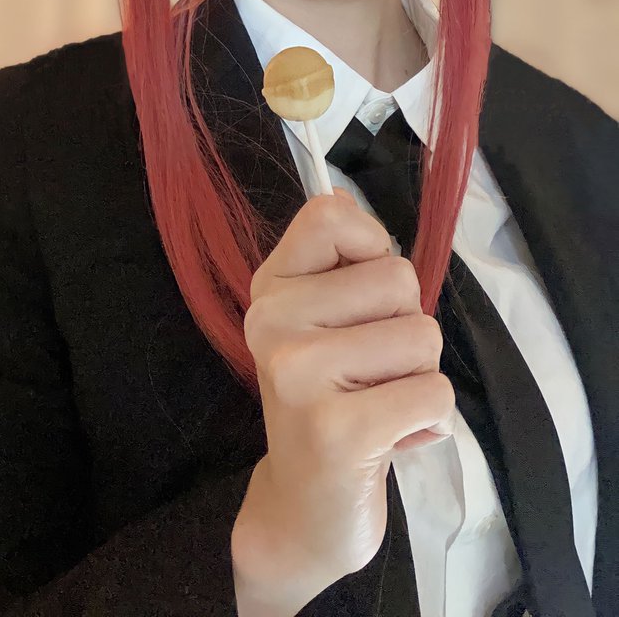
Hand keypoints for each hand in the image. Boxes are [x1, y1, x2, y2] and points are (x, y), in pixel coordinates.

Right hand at [231, 186, 454, 605]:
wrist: (304, 508)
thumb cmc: (332, 403)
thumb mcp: (322, 323)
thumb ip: (337, 261)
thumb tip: (342, 195)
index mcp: (271, 288)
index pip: (330, 215)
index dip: (372, 245)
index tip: (362, 297)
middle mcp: (273, 321)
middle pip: (397, 278)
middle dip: (406, 327)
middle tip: (370, 372)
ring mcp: (298, 374)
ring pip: (421, 335)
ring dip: (419, 376)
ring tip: (380, 405)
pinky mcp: (336, 429)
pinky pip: (433, 391)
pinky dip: (431, 419)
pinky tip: (391, 439)